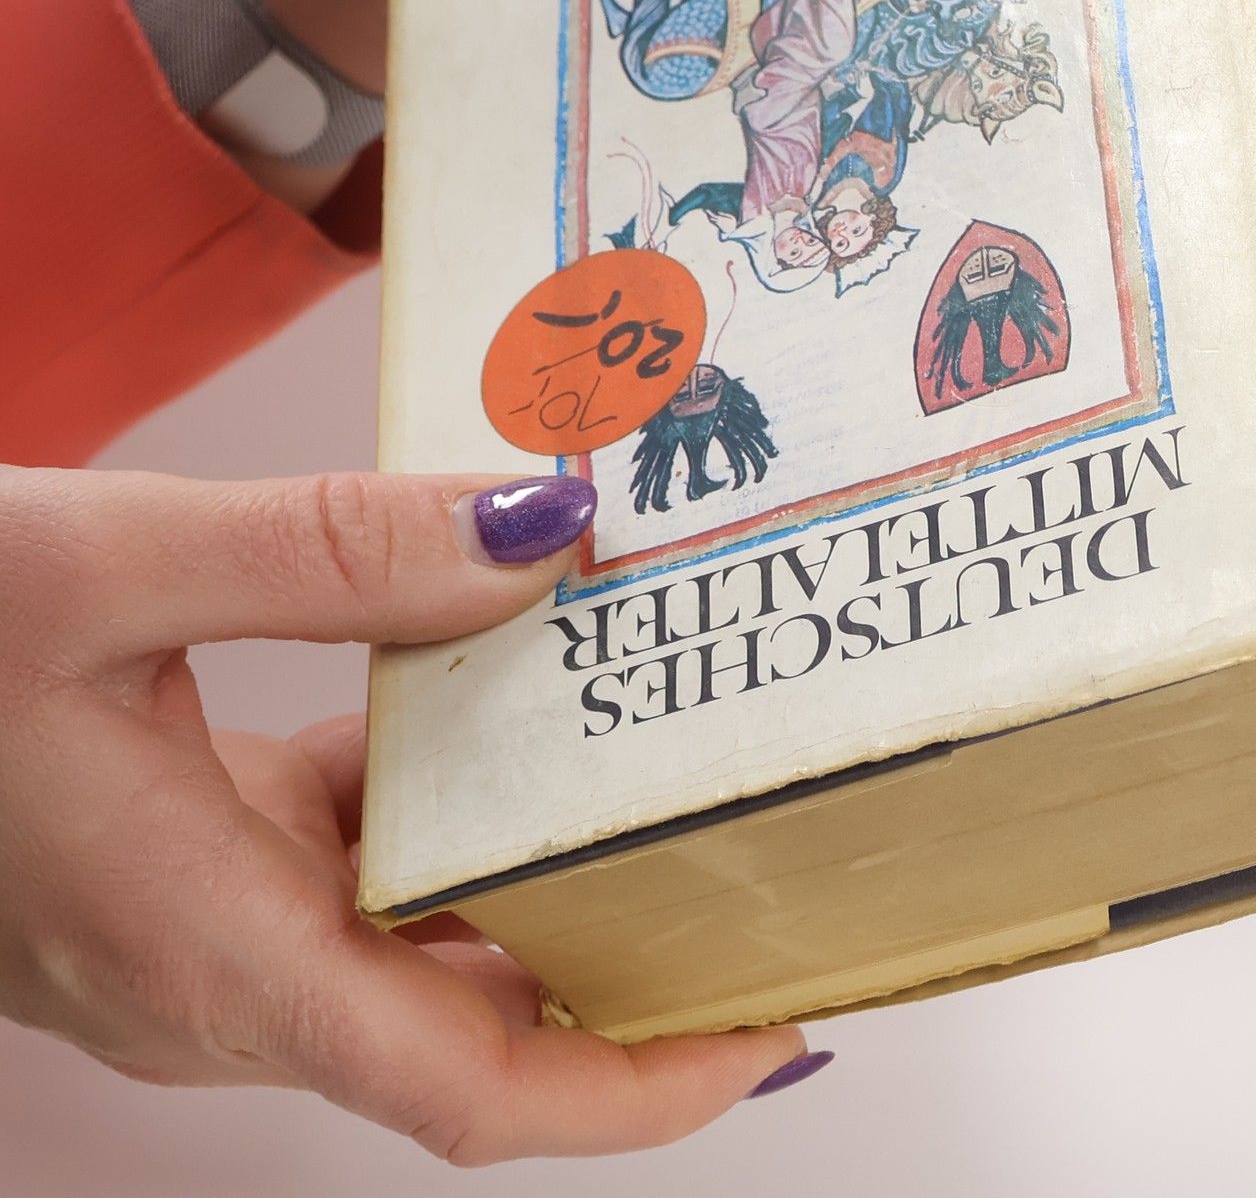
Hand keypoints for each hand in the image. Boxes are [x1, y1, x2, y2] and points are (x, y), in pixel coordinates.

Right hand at [0, 466, 804, 1162]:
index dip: (638, 1088)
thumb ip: (333, 552)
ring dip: (547, 869)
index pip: (462, 1090)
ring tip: (680, 770)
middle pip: (471, 1022)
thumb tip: (543, 533)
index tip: (774, 1037)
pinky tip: (509, 684)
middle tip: (780, 876)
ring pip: (420, 934)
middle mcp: (213, 972)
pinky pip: (356, 858)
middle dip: (634, 971)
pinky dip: (449, 797)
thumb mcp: (107, 567)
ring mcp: (199, 926)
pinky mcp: (188, 863)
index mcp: (203, 949)